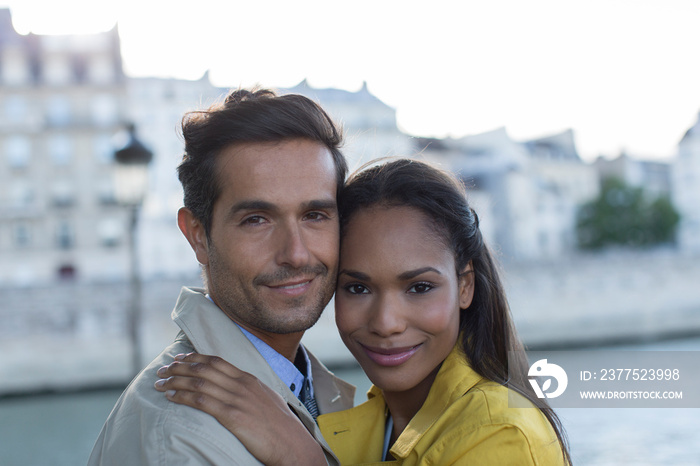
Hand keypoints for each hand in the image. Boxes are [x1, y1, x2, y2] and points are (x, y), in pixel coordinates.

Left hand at [155, 353, 325, 465]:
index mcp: (250, 379)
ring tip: (160, 382)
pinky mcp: (232, 415)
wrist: (292, 443)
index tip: (180, 358)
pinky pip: (202, 401)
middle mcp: (242, 384)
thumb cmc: (281, 426)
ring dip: (175, 380)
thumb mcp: (267, 400)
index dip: (195, 358)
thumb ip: (251, 391)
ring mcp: (237, 399)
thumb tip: (238, 388)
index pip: (217, 361)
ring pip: (199, 382)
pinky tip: (171, 397)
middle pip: (204, 368)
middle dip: (179, 367)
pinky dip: (183, 396)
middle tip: (163, 369)